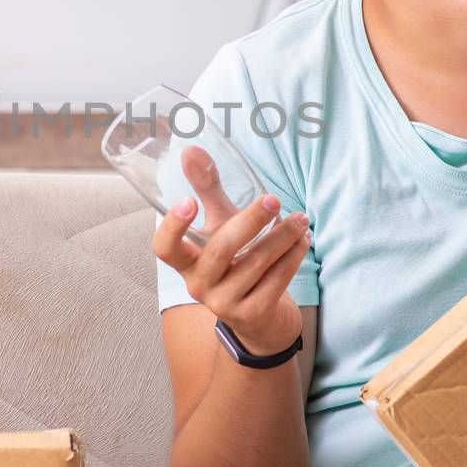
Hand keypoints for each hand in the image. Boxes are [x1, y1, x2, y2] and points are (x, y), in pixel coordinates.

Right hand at [150, 144, 310, 356]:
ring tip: (300, 218)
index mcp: (186, 261)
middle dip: (250, 221)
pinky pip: (276, 280)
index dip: (172, 226)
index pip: (164, 248)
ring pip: (255, 263)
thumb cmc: (234, 261)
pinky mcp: (252, 314)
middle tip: (274, 200)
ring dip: (283, 236)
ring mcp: (224, 303)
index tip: (188, 200)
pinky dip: (293, 256)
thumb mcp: (219, 225)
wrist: (258, 318)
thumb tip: (191, 149)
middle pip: (220, 250)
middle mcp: (199, 284)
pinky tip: (302, 240)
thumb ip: (207, 189)